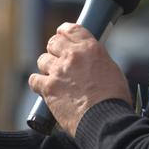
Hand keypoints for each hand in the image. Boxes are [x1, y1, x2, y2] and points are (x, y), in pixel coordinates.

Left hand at [30, 23, 129, 137]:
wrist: (106, 119)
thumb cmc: (114, 99)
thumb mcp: (111, 70)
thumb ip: (96, 61)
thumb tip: (89, 64)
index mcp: (91, 48)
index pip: (72, 29)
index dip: (64, 31)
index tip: (61, 34)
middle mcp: (73, 56)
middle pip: (53, 42)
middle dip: (54, 49)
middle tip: (58, 58)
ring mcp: (58, 71)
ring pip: (42, 60)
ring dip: (47, 67)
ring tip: (54, 77)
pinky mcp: (49, 88)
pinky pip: (34, 80)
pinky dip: (38, 83)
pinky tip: (44, 89)